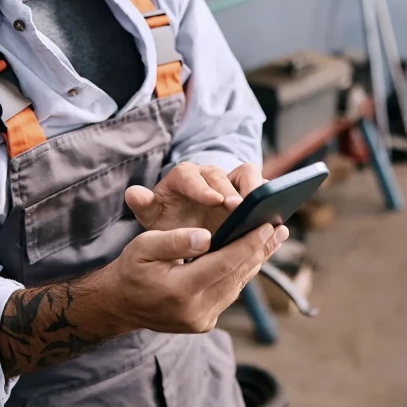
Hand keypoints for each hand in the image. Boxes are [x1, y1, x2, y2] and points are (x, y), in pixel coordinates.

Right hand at [102, 223, 289, 333]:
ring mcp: (201, 321)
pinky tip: (254, 255)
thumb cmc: (132, 269)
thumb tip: (207, 236)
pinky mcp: (205, 323)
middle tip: (281, 228)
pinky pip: (229, 294)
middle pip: (237, 276)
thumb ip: (174, 241)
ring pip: (237, 286)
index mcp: (179, 290)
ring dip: (256, 261)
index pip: (224, 263)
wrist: (121, 304)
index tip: (267, 225)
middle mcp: (194, 311)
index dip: (248, 244)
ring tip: (274, 239)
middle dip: (260, 250)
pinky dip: (242, 273)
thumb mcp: (143, 247)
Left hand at [125, 162, 264, 234]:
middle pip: (223, 174)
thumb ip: (144, 205)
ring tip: (259, 212)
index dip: (201, 187)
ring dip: (254, 192)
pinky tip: (274, 221)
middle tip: (237, 208)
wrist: (186, 232)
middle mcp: (209, 175)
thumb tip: (132, 193)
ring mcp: (232, 183)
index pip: (190, 175)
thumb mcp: (154, 217)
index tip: (212, 200)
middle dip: (230, 191)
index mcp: (183, 176)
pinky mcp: (250, 195)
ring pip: (248, 176)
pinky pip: (263, 191)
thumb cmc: (170, 221)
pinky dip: (269, 201)